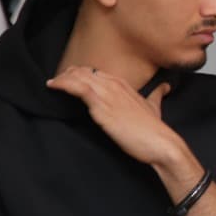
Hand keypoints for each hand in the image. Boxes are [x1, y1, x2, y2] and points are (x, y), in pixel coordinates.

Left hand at [47, 68, 187, 168]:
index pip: (97, 72)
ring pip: (79, 78)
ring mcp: (107, 95)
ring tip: (51, 83)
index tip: (70, 78)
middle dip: (69, 74)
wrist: (160, 143)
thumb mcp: (154, 107)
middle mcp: (115, 86)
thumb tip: (164, 87)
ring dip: (62, 78)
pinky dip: (63, 84)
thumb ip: (156, 95)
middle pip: (85, 72)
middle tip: (57, 81)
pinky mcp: (102, 107)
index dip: (82, 74)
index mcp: (125, 85)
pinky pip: (78, 89)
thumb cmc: (156, 129)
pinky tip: (53, 86)